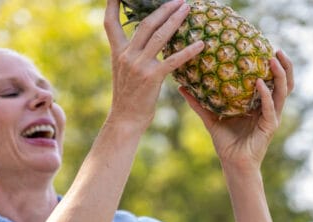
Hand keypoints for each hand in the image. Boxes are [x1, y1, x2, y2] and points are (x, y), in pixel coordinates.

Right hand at [104, 0, 204, 130]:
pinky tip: (201, 44)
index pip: (111, 23)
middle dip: (163, 9)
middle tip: (178, 0)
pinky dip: (188, 51)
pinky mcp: (152, 77)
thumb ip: (131, 55)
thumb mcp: (124, 72)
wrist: (125, 119)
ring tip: (187, 9)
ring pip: (159, 36)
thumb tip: (144, 43)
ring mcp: (139, 65)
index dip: (113, 5)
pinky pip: (173, 60)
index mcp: (118, 52)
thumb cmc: (128, 98)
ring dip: (175, 20)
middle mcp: (127, 55)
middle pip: (145, 24)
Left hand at [179, 49, 294, 174]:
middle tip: (277, 50)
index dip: (273, 65)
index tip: (266, 47)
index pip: (272, 81)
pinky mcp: (269, 127)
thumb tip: (182, 87)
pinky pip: (270, 108)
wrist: (233, 165)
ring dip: (280, 75)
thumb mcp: (211, 118)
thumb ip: (200, 103)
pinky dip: (265, 95)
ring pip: (283, 92)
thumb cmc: (226, 143)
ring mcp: (272, 118)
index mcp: (260, 105)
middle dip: (284, 66)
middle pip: (284, 84)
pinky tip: (260, 84)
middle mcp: (269, 109)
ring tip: (273, 59)